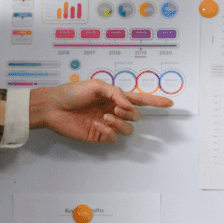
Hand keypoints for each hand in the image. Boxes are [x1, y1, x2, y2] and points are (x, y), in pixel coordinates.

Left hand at [30, 79, 172, 142]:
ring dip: (119, 123)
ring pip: (127, 129)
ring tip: (104, 117)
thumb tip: (128, 104)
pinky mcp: (99, 135)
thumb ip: (116, 93)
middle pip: (136, 116)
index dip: (155, 101)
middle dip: (129, 112)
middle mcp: (113, 110)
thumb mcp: (96, 85)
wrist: (53, 107)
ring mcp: (107, 124)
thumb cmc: (72, 92)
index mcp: (114, 97)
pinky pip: (113, 137)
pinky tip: (96, 124)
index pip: (139, 100)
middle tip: (115, 108)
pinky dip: (107, 131)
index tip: (169, 103)